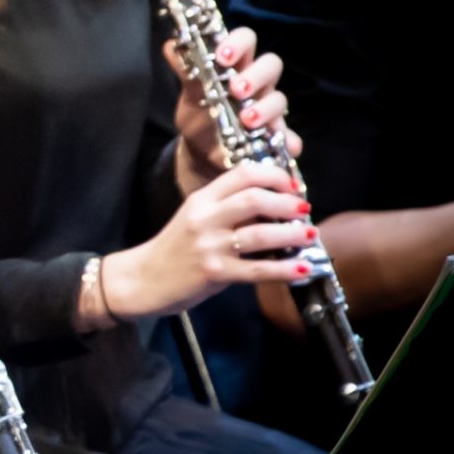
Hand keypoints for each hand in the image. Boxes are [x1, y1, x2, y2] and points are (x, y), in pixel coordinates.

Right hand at [104, 160, 311, 317]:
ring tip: (310, 235)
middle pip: (254, 200)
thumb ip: (226, 210)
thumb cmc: (174, 250)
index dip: (273, 176)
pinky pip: (258, 269)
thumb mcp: (195, 219)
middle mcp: (204, 218)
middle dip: (287, 203)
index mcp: (201, 199)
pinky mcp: (215, 273)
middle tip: (304, 209)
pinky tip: (303, 268)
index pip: (242, 174)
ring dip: (293, 234)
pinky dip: (286, 269)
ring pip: (261, 234)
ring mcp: (209, 246)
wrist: (142, 279)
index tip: (291, 185)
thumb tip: (272, 207)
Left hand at [167, 27, 301, 192]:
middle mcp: (257, 83)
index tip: (223, 57)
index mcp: (237, 66)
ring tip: (247, 120)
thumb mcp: (190, 94)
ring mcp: (269, 109)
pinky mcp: (276, 136)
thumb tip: (170, 46)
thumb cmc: (200, 112)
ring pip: (280, 99)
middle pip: (271, 65)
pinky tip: (284, 146)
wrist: (201, 150)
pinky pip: (290, 138)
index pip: (246, 41)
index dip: (239, 43)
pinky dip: (288, 141)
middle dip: (256, 75)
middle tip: (237, 89)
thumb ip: (185, 71)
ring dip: (266, 108)